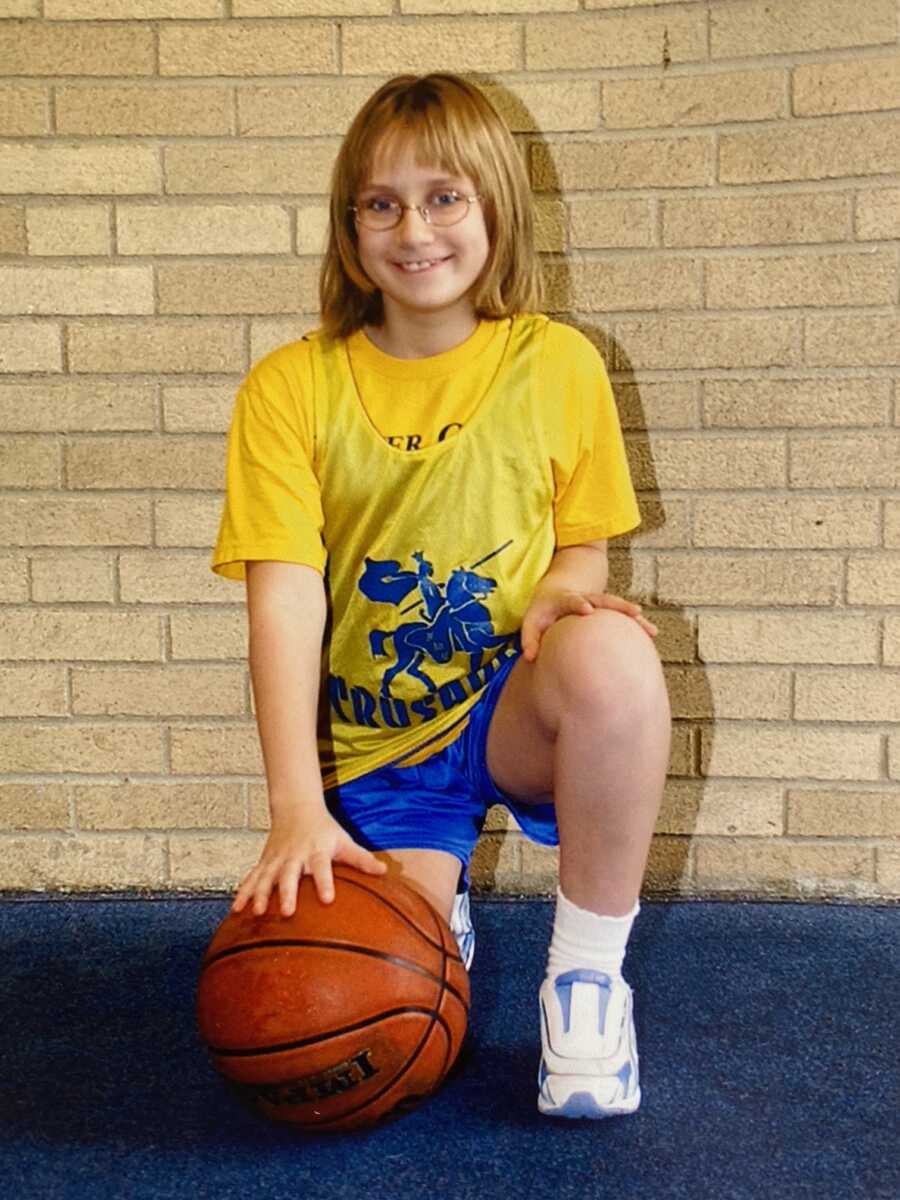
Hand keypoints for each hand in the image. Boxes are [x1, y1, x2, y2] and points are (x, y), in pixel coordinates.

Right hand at [231, 805, 387, 916]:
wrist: (296, 808)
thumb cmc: (325, 830)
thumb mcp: (344, 841)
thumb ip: (361, 858)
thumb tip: (385, 871)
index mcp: (316, 851)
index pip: (322, 867)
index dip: (325, 882)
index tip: (328, 899)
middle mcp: (294, 855)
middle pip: (290, 875)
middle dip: (288, 892)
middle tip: (287, 911)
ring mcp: (276, 859)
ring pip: (266, 877)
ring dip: (260, 894)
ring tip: (257, 912)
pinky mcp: (264, 863)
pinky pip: (251, 878)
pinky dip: (243, 893)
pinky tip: (236, 910)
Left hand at [521, 587, 657, 662]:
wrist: (556, 593)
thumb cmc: (542, 612)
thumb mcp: (531, 621)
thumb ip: (530, 638)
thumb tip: (531, 658)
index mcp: (567, 599)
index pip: (574, 599)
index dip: (580, 603)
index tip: (587, 609)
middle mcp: (587, 599)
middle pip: (605, 600)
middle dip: (619, 606)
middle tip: (635, 612)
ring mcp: (600, 604)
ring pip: (619, 608)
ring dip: (634, 618)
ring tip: (650, 630)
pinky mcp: (607, 612)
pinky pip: (624, 618)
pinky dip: (637, 625)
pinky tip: (651, 635)